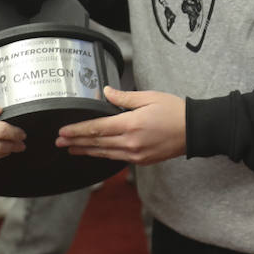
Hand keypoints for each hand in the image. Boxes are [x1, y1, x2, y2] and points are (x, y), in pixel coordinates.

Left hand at [56, 87, 185, 163]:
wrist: (194, 130)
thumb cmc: (174, 111)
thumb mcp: (148, 97)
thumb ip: (123, 97)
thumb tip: (105, 92)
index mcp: (131, 124)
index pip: (97, 128)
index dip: (78, 130)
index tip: (63, 131)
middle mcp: (131, 142)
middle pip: (97, 143)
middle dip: (76, 142)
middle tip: (59, 142)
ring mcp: (136, 154)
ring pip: (105, 153)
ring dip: (86, 151)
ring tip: (71, 149)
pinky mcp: (142, 160)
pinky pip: (117, 159)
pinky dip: (103, 156)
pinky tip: (95, 153)